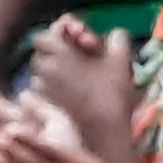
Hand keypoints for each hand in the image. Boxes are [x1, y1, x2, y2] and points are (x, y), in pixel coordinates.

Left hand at [26, 17, 139, 162]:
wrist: (104, 128)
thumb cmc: (112, 90)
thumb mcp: (121, 58)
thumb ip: (118, 37)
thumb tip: (115, 34)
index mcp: (59, 53)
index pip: (42, 37)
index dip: (59, 35)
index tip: (80, 40)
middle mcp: (46, 70)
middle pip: (40, 54)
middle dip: (56, 52)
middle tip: (79, 55)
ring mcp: (45, 89)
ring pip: (41, 72)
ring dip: (55, 68)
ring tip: (78, 71)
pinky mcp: (49, 104)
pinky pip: (44, 89)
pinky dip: (55, 85)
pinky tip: (75, 88)